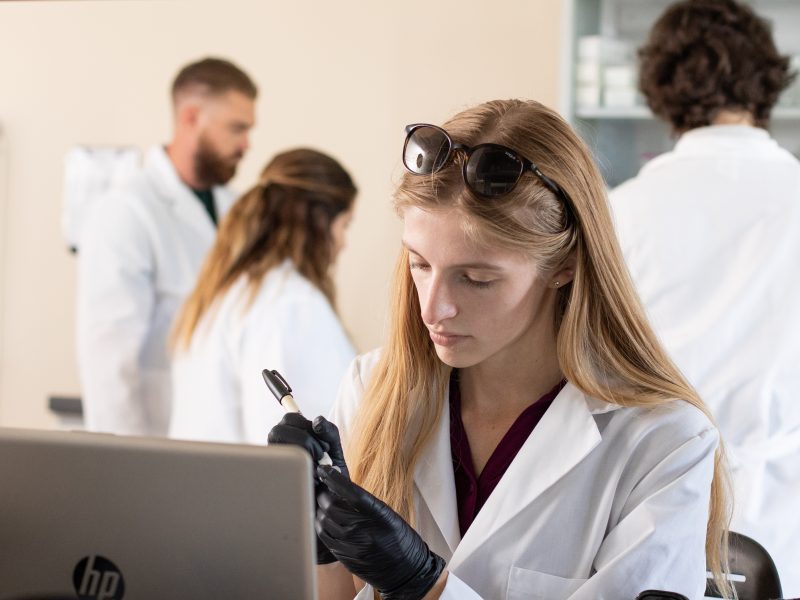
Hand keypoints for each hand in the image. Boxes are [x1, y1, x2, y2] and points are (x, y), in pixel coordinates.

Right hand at [267, 413, 347, 562]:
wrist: (329, 513)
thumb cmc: (332, 481)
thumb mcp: (335, 453)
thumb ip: (329, 433)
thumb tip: (317, 419)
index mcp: (293, 439)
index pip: (289, 418)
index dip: (306, 425)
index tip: (323, 444)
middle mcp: (279, 451)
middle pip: (279, 429)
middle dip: (304, 439)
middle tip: (319, 456)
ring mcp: (274, 466)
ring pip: (275, 445)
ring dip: (300, 452)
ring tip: (314, 469)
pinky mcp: (271, 481)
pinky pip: (276, 465)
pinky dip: (296, 469)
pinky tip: (308, 480)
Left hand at [315, 466, 445, 599]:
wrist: (407, 572)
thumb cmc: (401, 540)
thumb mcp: (389, 515)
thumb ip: (367, 504)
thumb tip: (343, 488)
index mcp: (379, 515)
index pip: (351, 492)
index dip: (334, 479)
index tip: (325, 470)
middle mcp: (364, 530)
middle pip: (333, 506)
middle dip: (324, 494)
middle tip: (324, 489)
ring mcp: (353, 546)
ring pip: (324, 522)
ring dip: (320, 509)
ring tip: (323, 504)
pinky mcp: (345, 558)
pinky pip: (325, 538)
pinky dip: (321, 526)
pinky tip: (324, 521)